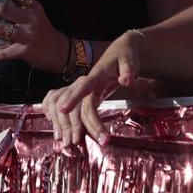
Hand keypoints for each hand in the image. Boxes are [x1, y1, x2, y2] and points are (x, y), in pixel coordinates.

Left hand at [0, 0, 68, 71]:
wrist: (58, 51)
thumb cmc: (43, 30)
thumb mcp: (36, 14)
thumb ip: (21, 8)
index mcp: (34, 7)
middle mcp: (31, 19)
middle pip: (4, 9)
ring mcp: (28, 35)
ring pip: (0, 29)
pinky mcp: (24, 50)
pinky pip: (5, 52)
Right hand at [42, 30, 144, 146]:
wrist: (122, 50)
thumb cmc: (125, 54)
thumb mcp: (129, 59)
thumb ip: (128, 69)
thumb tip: (126, 79)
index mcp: (97, 74)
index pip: (84, 86)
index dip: (74, 98)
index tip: (63, 110)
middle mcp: (90, 83)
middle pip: (84, 105)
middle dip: (89, 124)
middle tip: (103, 141)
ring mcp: (91, 90)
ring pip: (82, 110)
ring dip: (86, 127)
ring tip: (98, 141)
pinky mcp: (93, 95)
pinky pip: (85, 111)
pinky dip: (85, 123)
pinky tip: (87, 134)